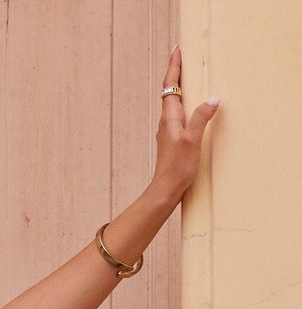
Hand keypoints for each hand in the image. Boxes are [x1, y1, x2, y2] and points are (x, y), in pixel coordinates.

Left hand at [150, 46, 219, 207]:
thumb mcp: (192, 140)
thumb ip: (201, 118)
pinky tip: (191, 105)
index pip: (170, 84)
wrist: (164, 191)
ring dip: (179, 86)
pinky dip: (184, 102)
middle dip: (177, 72)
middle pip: (171, 90)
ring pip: (174, 101)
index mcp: (170, 117)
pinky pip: (178, 113)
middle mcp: (166, 121)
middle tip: (183, 55)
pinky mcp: (172, 139)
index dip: (174, 66)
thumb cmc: (176, 168)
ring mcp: (168, 130)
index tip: (178, 49)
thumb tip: (212, 99)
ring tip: (187, 74)